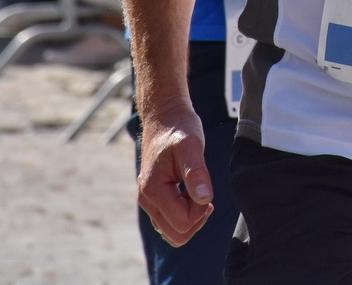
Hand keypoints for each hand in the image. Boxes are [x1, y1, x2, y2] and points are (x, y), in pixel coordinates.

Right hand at [135, 103, 214, 245]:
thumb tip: (205, 200)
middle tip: (204, 194)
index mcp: (153, 189)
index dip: (200, 211)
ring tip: (199, 194)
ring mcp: (148, 200)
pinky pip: (169, 221)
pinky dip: (184, 215)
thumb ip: (197, 174)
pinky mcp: (154, 198)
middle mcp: (146, 199)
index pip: (182, 222)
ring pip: (172, 232)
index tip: (205, 189)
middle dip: (196, 219)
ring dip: (191, 219)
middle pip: (176, 235)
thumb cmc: (179, 128)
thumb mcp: (192, 146)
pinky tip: (193, 196)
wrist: (164, 116)